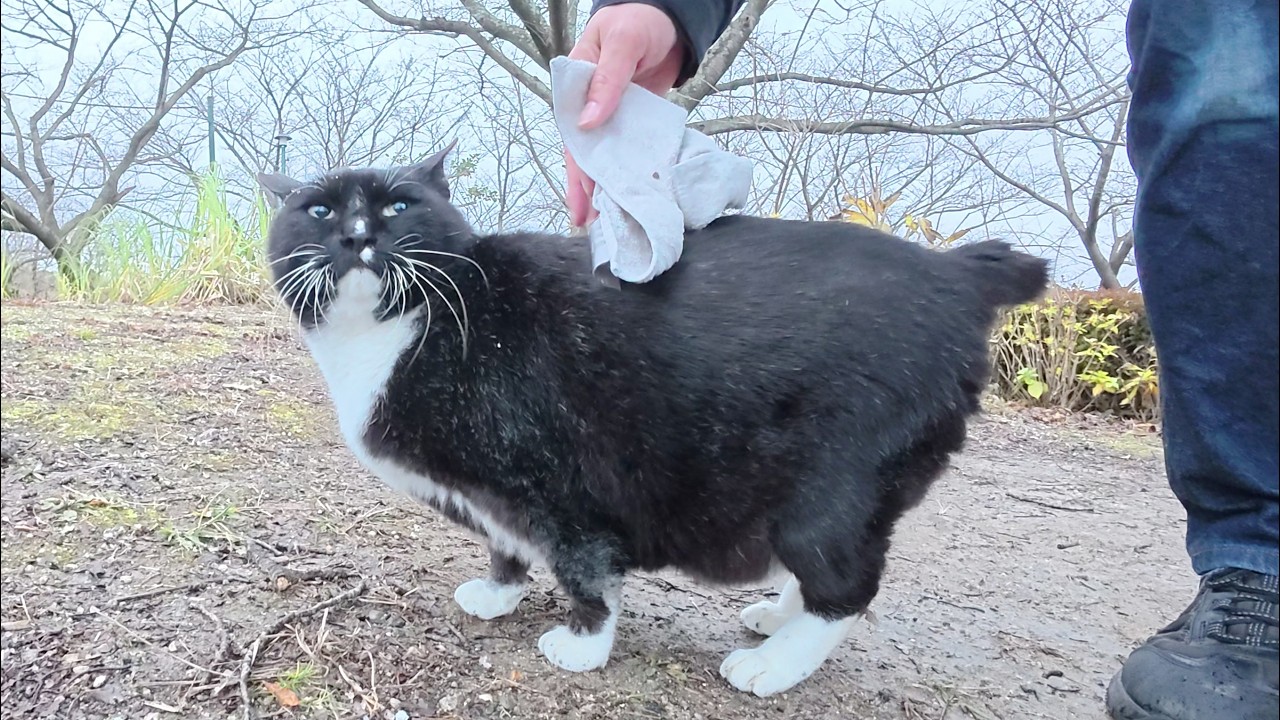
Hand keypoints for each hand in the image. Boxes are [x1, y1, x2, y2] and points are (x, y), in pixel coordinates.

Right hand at [565, 4, 683, 226]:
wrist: (667, 19)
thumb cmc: (637, 21)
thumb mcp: (621, 44)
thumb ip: (607, 81)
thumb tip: (589, 123)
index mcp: (575, 87)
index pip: (572, 135)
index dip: (575, 169)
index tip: (581, 198)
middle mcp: (589, 107)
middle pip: (584, 155)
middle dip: (586, 190)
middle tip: (589, 225)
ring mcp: (612, 117)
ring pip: (604, 158)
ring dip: (604, 188)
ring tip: (606, 222)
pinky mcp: (633, 124)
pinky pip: (628, 152)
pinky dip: (627, 174)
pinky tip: (630, 197)